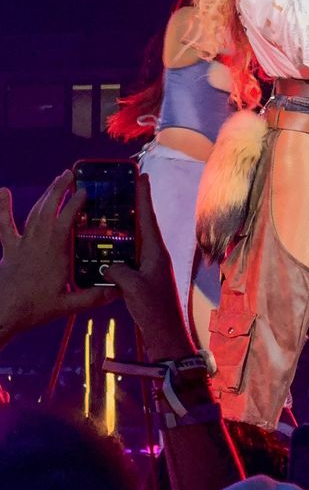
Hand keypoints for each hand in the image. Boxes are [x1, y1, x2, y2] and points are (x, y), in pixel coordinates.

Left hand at [0, 170, 115, 347]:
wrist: (1, 315)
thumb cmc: (34, 310)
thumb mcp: (68, 306)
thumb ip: (93, 297)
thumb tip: (117, 290)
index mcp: (54, 254)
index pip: (65, 221)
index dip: (75, 204)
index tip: (85, 191)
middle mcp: (38, 243)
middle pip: (48, 209)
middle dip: (59, 189)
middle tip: (70, 174)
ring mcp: (22, 244)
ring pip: (34, 213)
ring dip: (45, 194)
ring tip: (56, 180)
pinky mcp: (9, 249)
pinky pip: (4, 226)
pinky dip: (2, 207)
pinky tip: (2, 191)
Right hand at [104, 174, 194, 361]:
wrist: (166, 336)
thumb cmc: (153, 311)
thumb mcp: (132, 287)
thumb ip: (118, 271)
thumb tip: (107, 265)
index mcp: (156, 252)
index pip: (148, 217)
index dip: (143, 196)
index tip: (141, 175)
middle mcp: (155, 255)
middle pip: (143, 223)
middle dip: (135, 205)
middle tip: (123, 187)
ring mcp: (151, 267)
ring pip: (137, 239)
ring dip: (127, 225)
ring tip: (112, 211)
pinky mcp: (144, 278)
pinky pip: (131, 255)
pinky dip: (121, 247)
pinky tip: (108, 247)